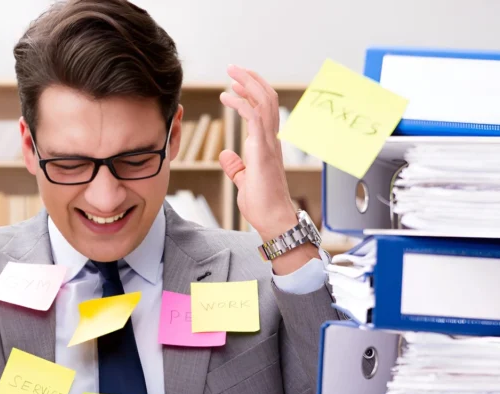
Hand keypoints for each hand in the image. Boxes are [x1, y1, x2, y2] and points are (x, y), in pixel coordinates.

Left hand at [219, 66, 315, 273]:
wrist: (273, 219)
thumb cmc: (262, 205)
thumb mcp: (244, 181)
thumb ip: (237, 167)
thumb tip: (226, 156)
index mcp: (267, 144)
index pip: (264, 109)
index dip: (253, 91)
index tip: (237, 81)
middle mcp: (271, 139)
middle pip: (267, 98)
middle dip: (250, 79)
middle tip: (233, 68)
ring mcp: (269, 143)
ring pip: (264, 102)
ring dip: (247, 84)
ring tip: (231, 73)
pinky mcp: (263, 150)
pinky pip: (255, 118)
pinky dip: (241, 103)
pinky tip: (226, 96)